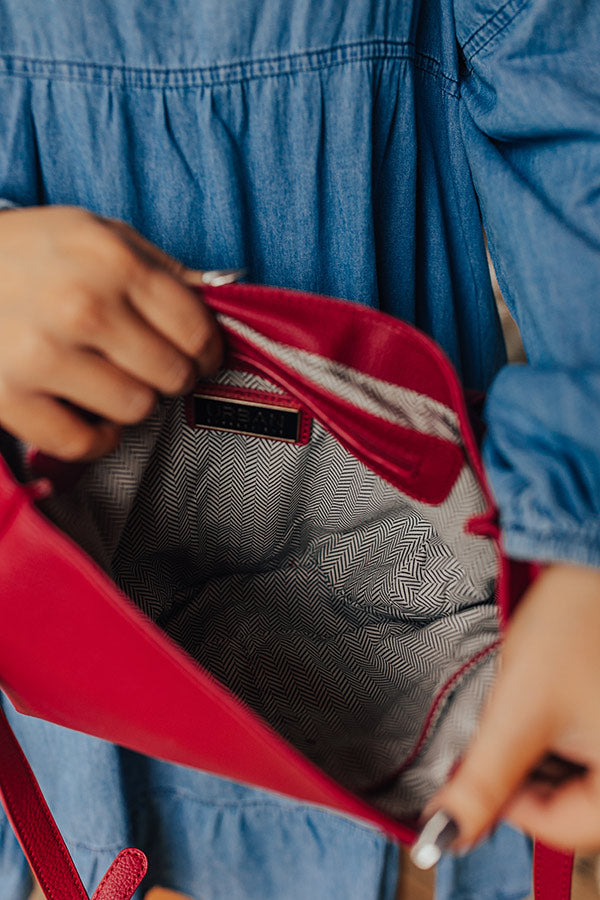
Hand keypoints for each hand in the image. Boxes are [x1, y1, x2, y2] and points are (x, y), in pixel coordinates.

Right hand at [0, 206, 222, 459]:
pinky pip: (85, 442)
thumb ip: (158, 266)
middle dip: (170, 376)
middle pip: (172, 375)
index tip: (198, 356)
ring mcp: (43, 355)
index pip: (197, 329)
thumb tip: (220, 294)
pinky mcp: (10, 398)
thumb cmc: (22, 253)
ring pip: (136, 409)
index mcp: (111, 259)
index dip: (206, 351)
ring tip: (108, 382)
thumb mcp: (92, 233)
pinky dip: (94, 437)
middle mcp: (82, 306)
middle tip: (149, 368)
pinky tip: (85, 412)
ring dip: (130, 403)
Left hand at [427, 563, 599, 851]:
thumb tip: (444, 835)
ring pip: (579, 774)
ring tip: (527, 708)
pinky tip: (544, 699)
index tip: (477, 770)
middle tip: (499, 734)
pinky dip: (558, 734)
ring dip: (542, 755)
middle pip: (574, 804)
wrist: (592, 562)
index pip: (566, 830)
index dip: (510, 808)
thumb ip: (483, 782)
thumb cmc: (572, 628)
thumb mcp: (520, 711)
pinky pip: (588, 745)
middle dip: (526, 778)